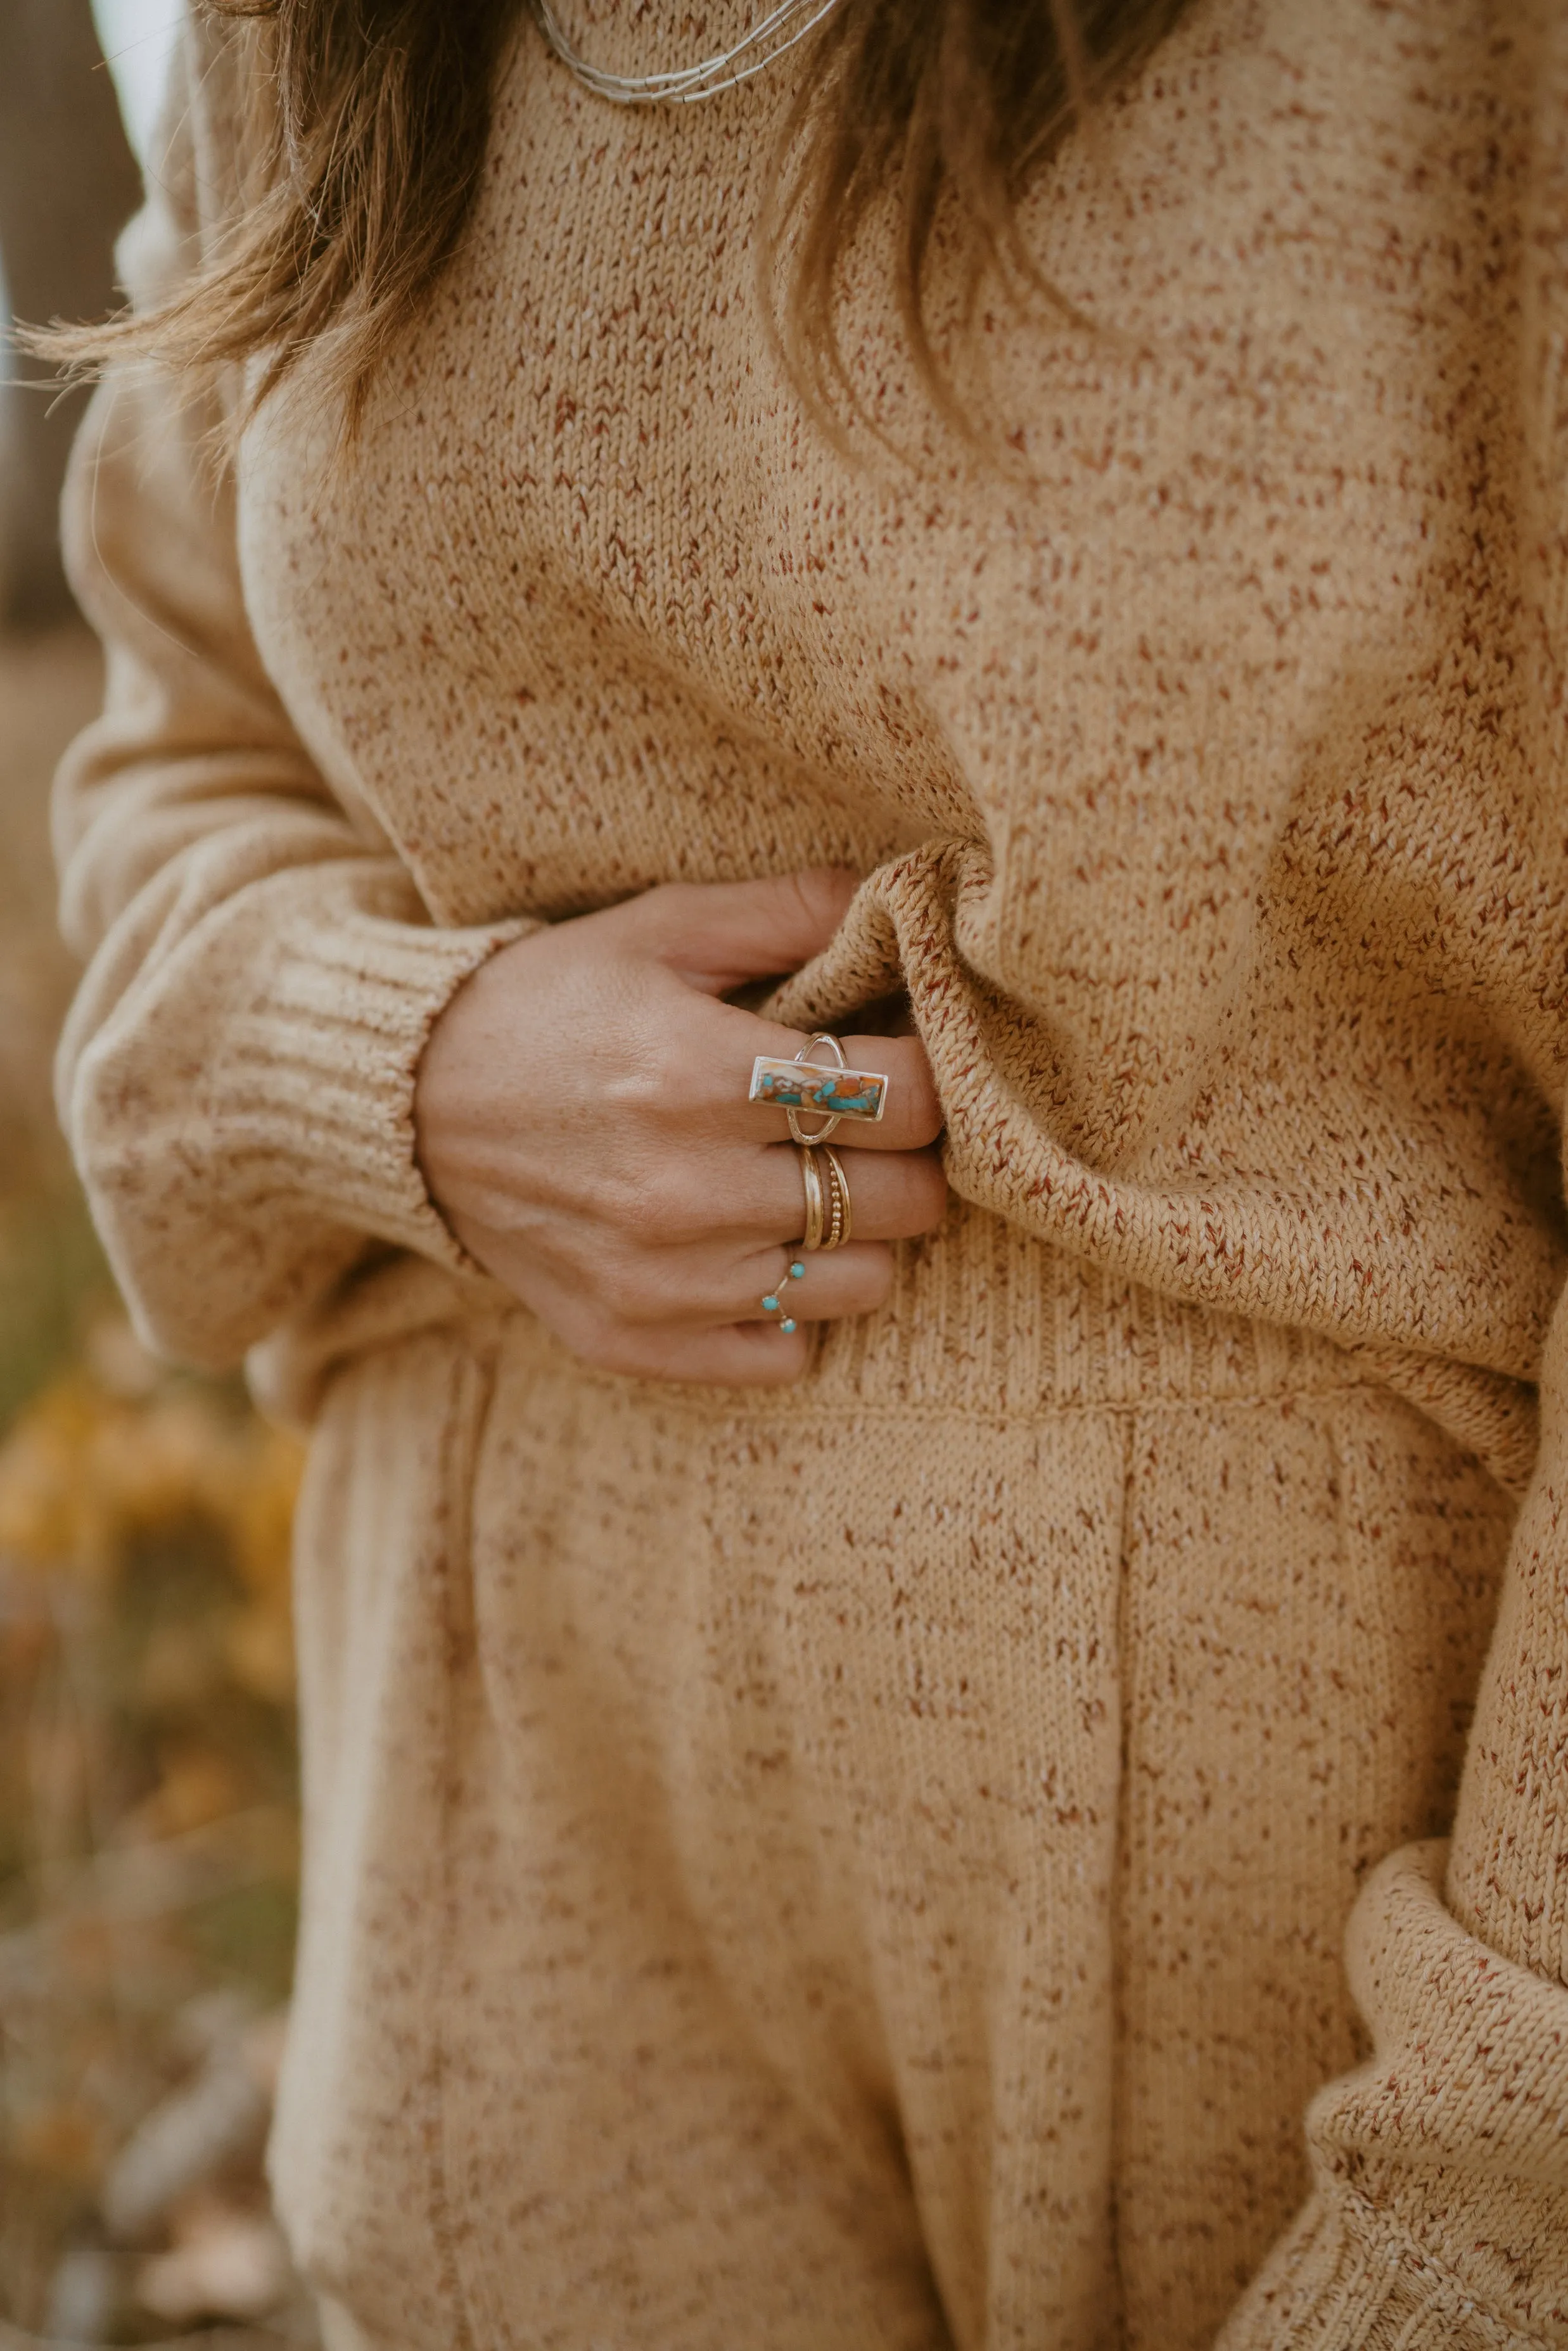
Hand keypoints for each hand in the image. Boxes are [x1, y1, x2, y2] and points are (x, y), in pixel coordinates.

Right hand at [413, 871, 945, 1384]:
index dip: (926, 1076)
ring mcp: (663, 1280)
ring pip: (862, 1284)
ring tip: (809, 1189)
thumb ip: (784, 910)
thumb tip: (898, 895)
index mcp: (701, 1075)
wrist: (407, 1105)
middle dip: (904, 1158)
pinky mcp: (635, 1338)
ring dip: (858, 1237)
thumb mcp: (656, 928)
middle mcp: (688, 1189)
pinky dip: (790, 1311)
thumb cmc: (549, 1003)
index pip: (905, 1099)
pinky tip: (755, 1251)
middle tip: (863, 1130)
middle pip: (902, 1198)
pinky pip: (785, 1356)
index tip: (901, 1065)